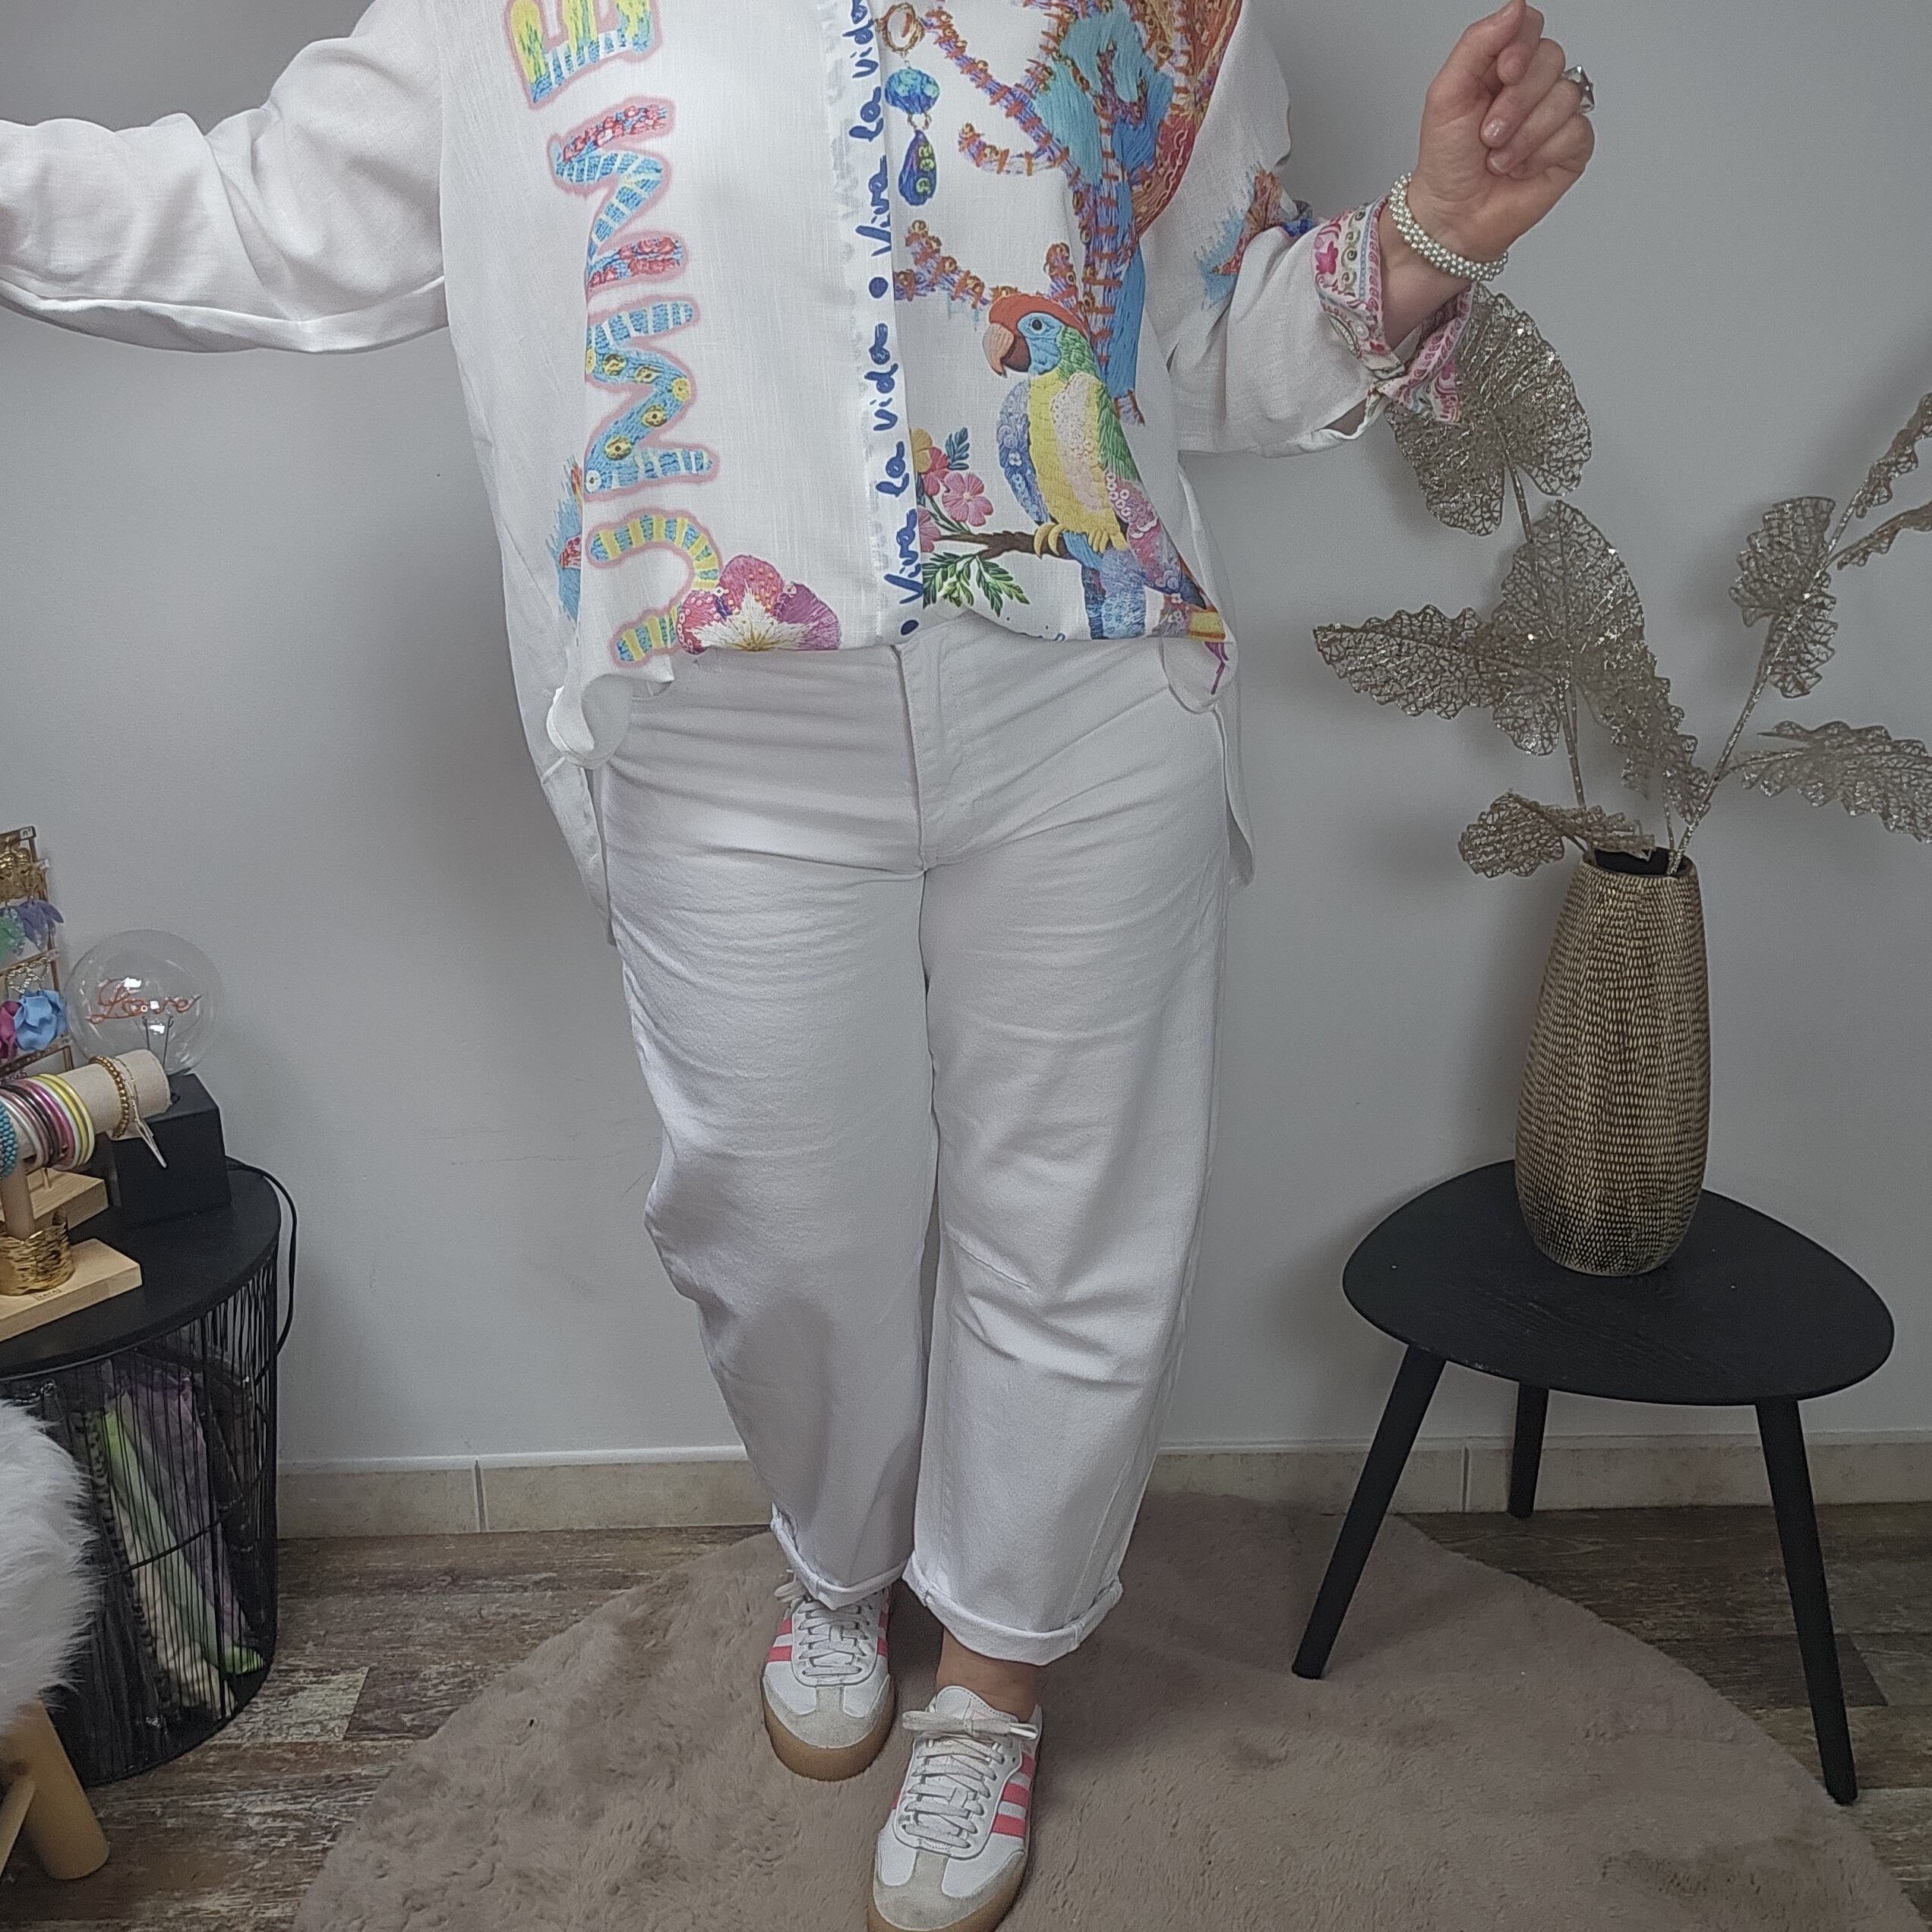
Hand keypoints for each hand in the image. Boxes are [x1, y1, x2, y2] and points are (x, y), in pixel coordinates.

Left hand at [1406, 0, 1593, 264]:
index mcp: (1503, 65)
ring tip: (1498, 157)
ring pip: (1564, 96)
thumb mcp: (1447, 94)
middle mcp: (1532, 84)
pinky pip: (1575, 131)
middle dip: (1515, 102)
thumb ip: (1476, 44)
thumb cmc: (1446, 161)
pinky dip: (1541, 154)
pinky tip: (1521, 168)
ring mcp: (1555, 114)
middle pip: (1551, 58)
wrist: (1452, 216)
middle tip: (1488, 133)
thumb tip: (1515, 8)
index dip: (1521, 46)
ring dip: (1523, 135)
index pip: (1531, 25)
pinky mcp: (1572, 146)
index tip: (1502, 73)